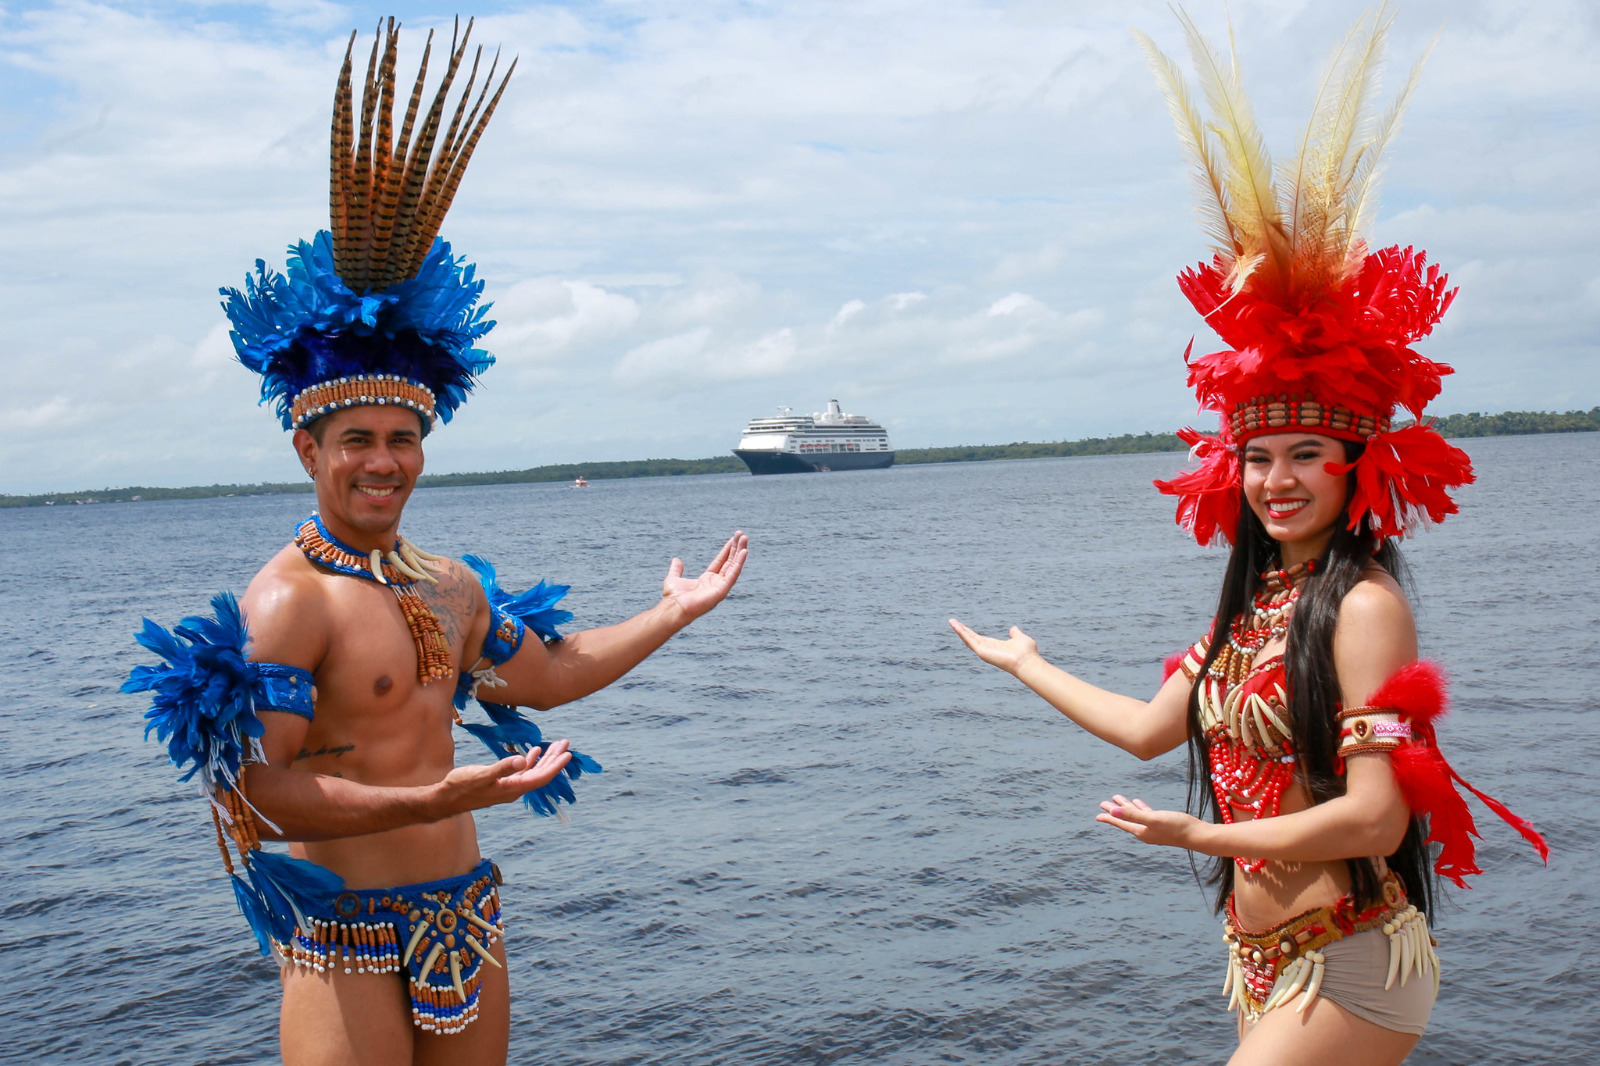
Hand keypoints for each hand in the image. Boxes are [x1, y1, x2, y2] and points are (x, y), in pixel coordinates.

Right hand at [436, 739, 572, 814]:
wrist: (446, 799)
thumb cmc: (461, 787)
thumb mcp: (480, 775)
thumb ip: (502, 768)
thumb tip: (522, 760)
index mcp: (513, 789)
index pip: (541, 777)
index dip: (555, 766)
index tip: (568, 754)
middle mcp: (514, 790)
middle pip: (541, 774)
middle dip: (554, 759)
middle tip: (565, 743)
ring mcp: (508, 787)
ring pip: (533, 772)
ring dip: (545, 759)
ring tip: (556, 746)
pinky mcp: (501, 784)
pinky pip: (522, 772)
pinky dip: (530, 761)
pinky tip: (534, 752)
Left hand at [662, 531, 748, 622]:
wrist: (674, 607)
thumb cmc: (674, 597)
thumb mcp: (674, 578)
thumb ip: (676, 569)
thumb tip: (676, 560)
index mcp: (707, 580)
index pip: (721, 561)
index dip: (727, 550)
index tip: (733, 539)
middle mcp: (716, 583)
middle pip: (729, 562)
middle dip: (736, 548)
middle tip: (742, 535)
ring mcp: (721, 587)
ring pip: (734, 566)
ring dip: (740, 552)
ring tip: (745, 538)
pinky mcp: (722, 590)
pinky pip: (733, 574)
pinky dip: (739, 563)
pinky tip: (744, 552)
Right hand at [948, 618, 1039, 675]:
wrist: (1027, 661)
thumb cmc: (1026, 652)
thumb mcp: (1020, 638)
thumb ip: (1015, 634)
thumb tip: (1013, 629)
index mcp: (995, 646)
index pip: (979, 638)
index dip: (971, 632)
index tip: (963, 626)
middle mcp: (988, 650)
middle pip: (971, 638)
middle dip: (962, 630)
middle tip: (953, 622)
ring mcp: (984, 651)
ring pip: (968, 639)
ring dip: (959, 630)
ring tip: (951, 621)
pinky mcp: (982, 652)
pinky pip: (970, 641)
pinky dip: (962, 633)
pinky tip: (956, 626)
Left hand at [1095, 793, 1207, 849]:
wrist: (1198, 835)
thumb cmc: (1177, 827)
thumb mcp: (1153, 819)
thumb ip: (1133, 815)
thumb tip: (1113, 812)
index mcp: (1141, 832)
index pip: (1121, 823)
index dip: (1109, 818)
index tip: (1097, 816)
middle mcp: (1146, 832)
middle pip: (1126, 819)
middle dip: (1115, 811)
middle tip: (1103, 803)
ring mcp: (1155, 828)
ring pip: (1136, 815)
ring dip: (1127, 807)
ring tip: (1118, 799)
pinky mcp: (1163, 823)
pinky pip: (1147, 814)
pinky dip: (1141, 808)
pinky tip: (1138, 802)